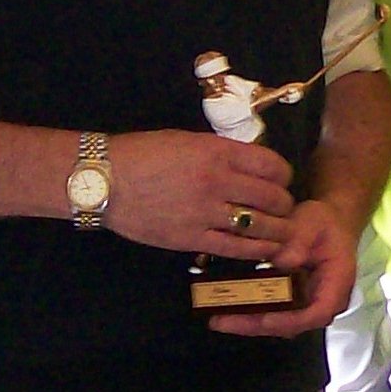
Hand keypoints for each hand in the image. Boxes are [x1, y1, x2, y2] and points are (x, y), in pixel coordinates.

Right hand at [105, 130, 293, 254]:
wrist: (105, 180)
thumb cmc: (142, 154)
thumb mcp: (186, 140)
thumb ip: (220, 153)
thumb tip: (248, 166)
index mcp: (217, 152)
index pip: (271, 166)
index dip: (283, 175)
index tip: (281, 181)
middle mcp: (217, 182)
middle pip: (273, 198)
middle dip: (284, 204)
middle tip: (282, 208)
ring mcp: (206, 213)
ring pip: (261, 226)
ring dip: (278, 230)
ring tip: (281, 231)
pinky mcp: (193, 239)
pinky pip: (236, 248)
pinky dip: (257, 250)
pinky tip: (265, 250)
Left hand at [208, 198, 358, 337]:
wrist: (329, 222)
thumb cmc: (325, 223)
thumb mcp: (313, 223)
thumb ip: (299, 239)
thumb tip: (282, 260)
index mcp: (336, 285)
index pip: (315, 314)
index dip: (288, 320)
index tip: (263, 318)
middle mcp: (322, 302)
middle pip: (291, 325)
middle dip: (256, 325)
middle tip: (223, 321)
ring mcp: (306, 305)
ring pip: (278, 323)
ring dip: (249, 322)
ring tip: (218, 318)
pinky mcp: (292, 302)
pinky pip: (272, 312)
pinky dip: (251, 312)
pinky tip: (227, 307)